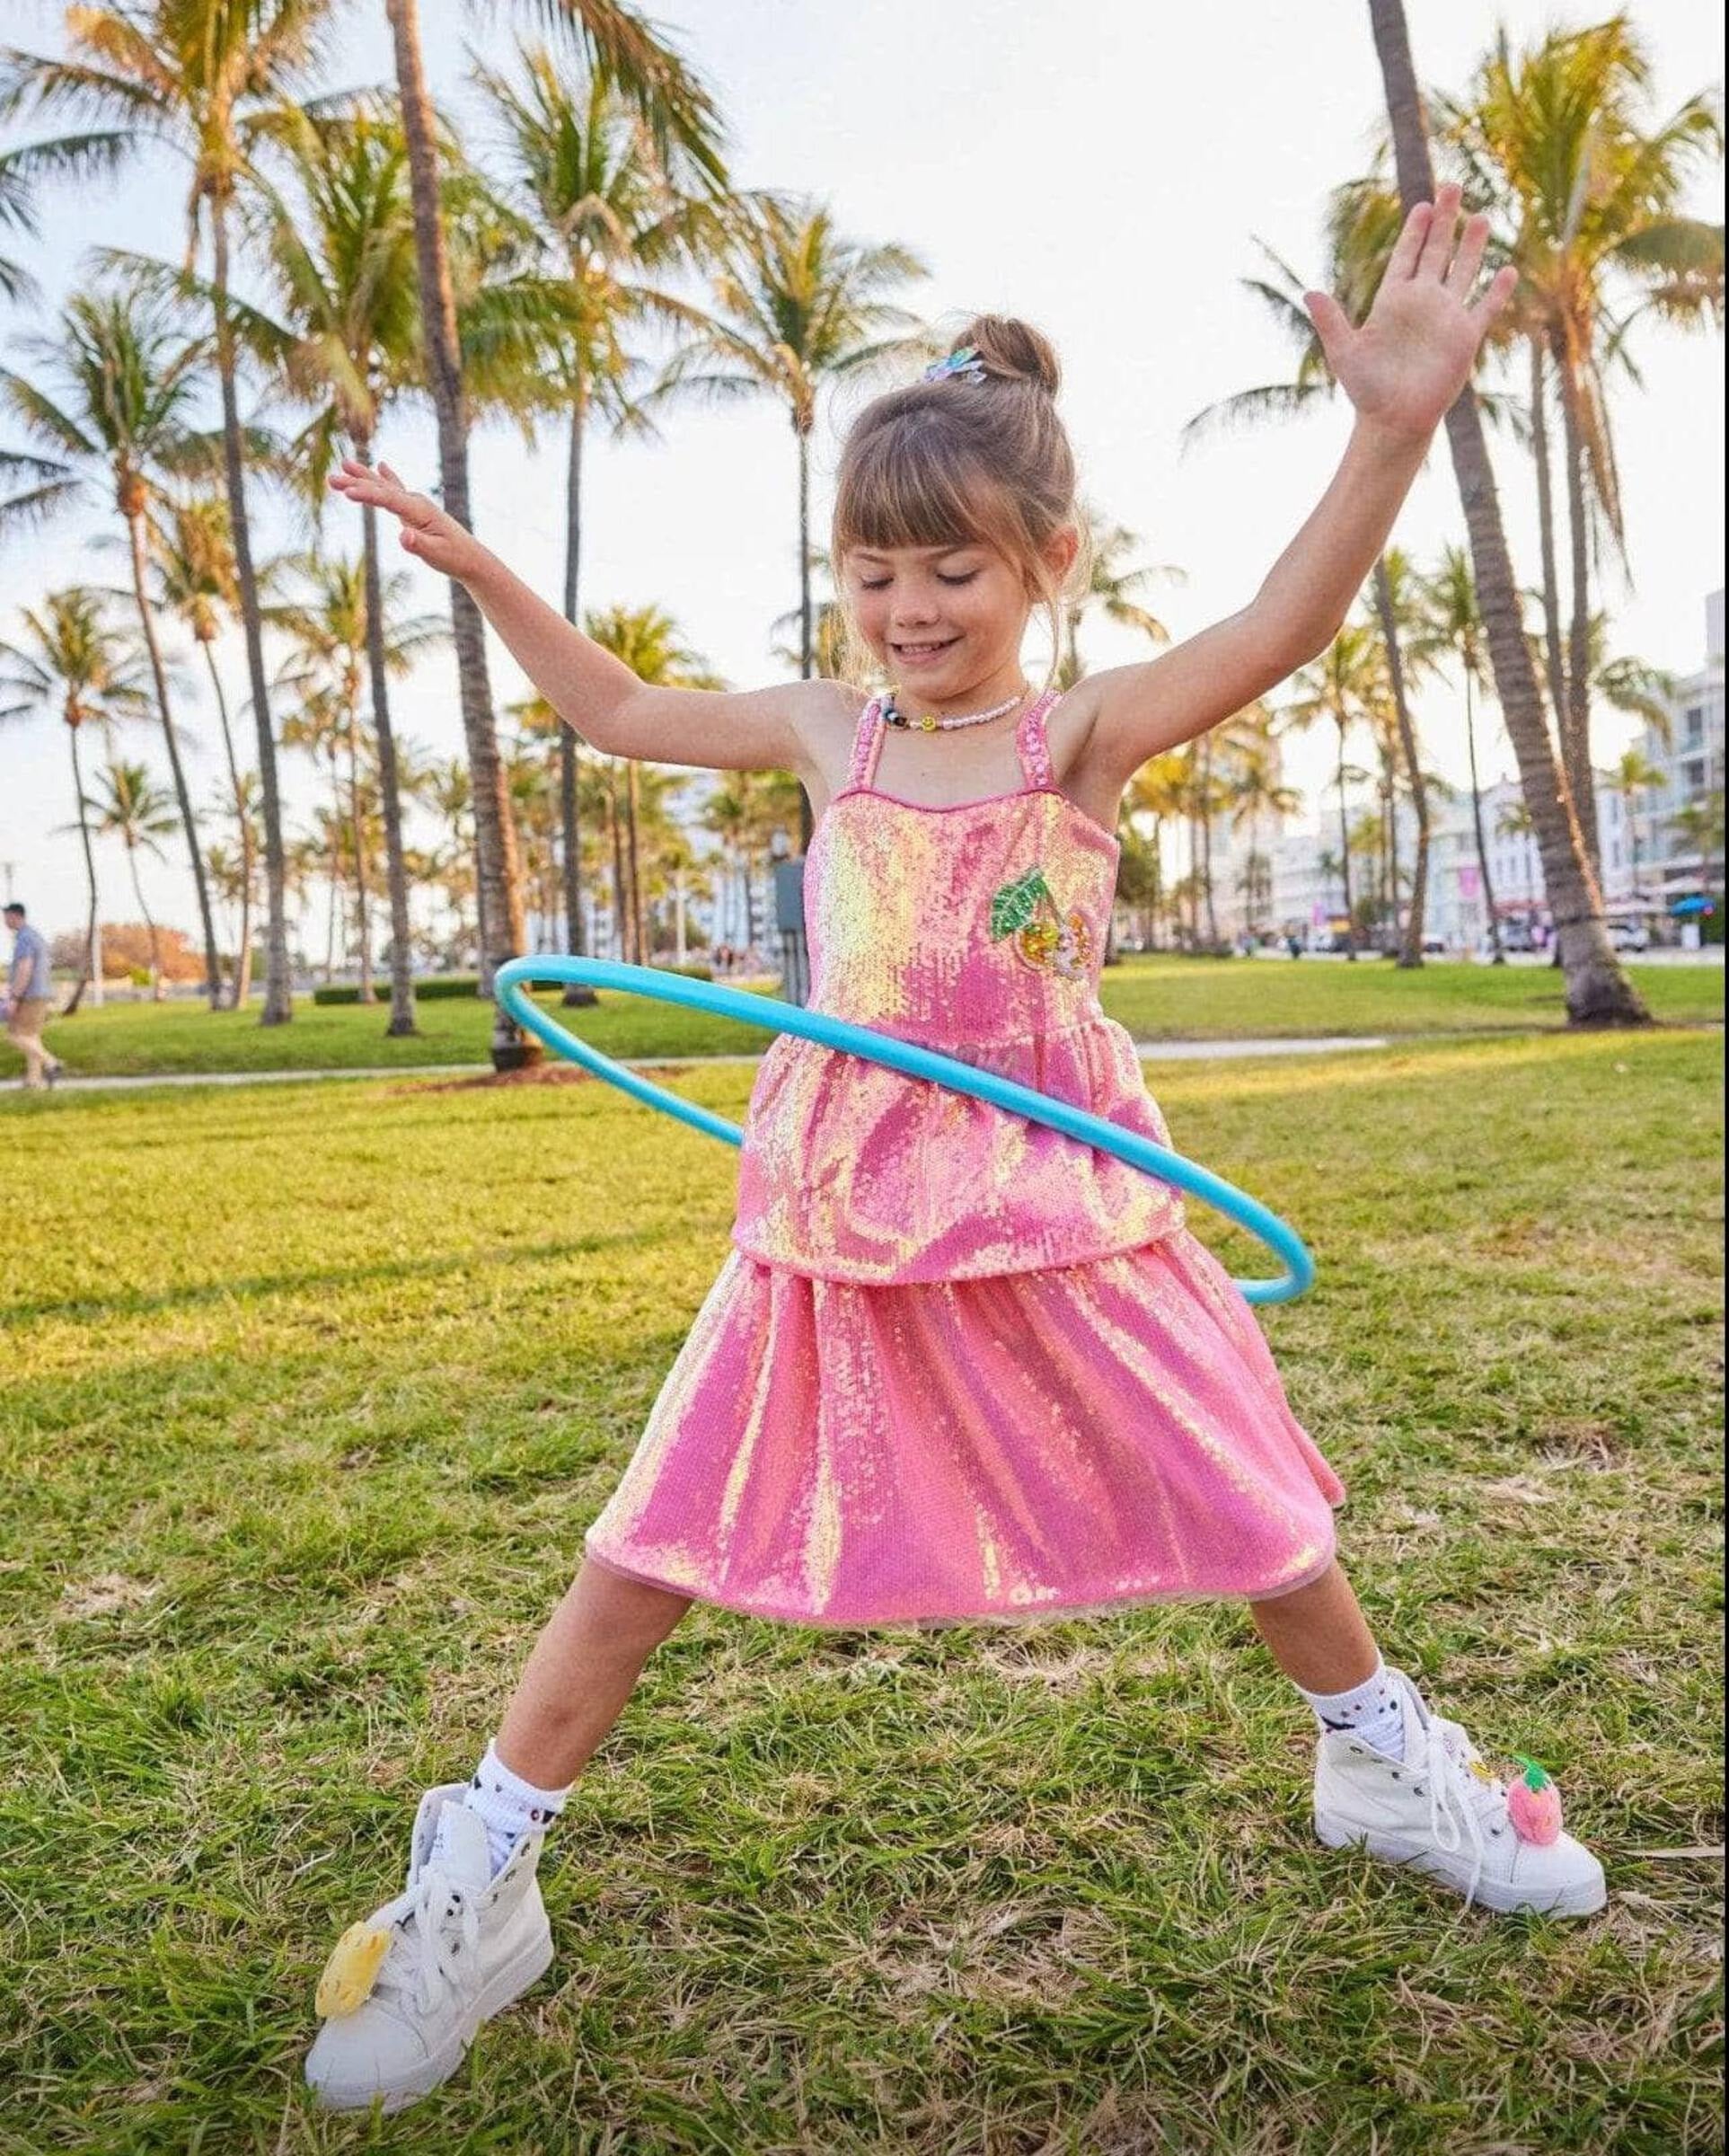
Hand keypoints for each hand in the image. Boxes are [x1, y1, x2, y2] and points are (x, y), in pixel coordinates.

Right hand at [326, 458, 486, 581]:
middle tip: (330, 479)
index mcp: (420, 510)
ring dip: (364, 477)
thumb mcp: (436, 555)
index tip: (346, 493)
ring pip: (385, 487)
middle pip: (381, 489)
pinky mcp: (415, 510)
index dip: (367, 496)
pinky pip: (395, 490)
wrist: (471, 557)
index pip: (388, 499)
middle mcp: (416, 502)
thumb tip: (403, 537)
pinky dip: (385, 478)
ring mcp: (415, 504)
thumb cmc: (454, 557)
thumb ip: (418, 545)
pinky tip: (380, 466)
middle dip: (356, 483)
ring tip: (343, 464)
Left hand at [1303, 182, 1516, 443]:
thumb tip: (1309, 292)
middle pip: (1437, 252)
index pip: (1406, 256)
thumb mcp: (1345, 352)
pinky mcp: (1465, 337)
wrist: (1394, 419)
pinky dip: (1498, 291)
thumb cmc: (1366, 389)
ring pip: (1463, 271)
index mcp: (1393, 301)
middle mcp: (1422, 303)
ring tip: (1481, 216)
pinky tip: (1508, 271)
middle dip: (1445, 219)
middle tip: (1453, 186)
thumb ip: (1331, 320)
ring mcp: (1445, 317)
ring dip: (1472, 245)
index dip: (1415, 231)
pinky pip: (1485, 308)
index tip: (1423, 205)